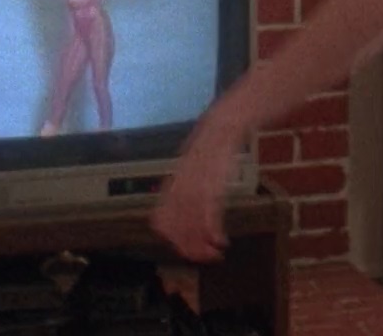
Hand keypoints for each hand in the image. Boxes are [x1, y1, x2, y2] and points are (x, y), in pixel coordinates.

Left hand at [151, 117, 236, 261]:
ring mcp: (195, 185)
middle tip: (201, 257)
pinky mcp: (213, 183)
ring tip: (214, 254)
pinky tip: (221, 240)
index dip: (169, 237)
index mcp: (172, 185)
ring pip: (191, 224)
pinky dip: (213, 231)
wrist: (222, 125)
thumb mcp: (191, 169)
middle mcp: (179, 187)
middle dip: (188, 247)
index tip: (182, 248)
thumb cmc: (208, 149)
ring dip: (202, 245)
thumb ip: (183, 190)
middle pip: (175, 226)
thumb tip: (180, 213)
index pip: (160, 219)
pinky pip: (209, 213)